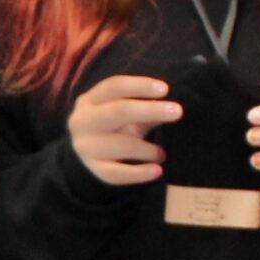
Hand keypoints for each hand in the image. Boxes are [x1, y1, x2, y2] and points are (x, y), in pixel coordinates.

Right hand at [65, 74, 180, 186]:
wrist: (88, 149)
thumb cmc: (113, 123)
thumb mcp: (124, 109)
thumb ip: (144, 106)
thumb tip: (172, 107)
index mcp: (90, 100)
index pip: (114, 87)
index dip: (140, 86)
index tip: (165, 90)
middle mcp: (83, 122)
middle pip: (118, 111)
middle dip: (150, 110)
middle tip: (177, 112)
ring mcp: (86, 147)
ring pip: (121, 145)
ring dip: (147, 148)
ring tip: (162, 153)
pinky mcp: (93, 169)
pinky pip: (117, 173)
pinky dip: (139, 173)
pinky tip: (157, 171)